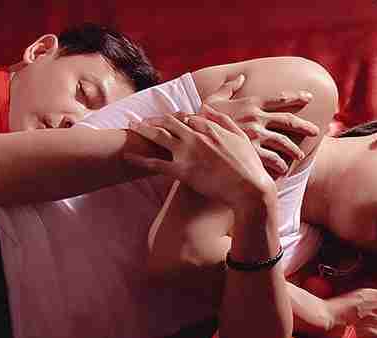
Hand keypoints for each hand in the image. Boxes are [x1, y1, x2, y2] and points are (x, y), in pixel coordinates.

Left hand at [123, 110, 274, 207]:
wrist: (249, 189)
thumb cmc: (248, 165)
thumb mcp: (240, 136)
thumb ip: (223, 120)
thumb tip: (207, 109)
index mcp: (209, 127)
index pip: (186, 116)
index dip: (173, 116)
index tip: (166, 118)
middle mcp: (195, 136)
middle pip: (168, 122)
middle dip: (153, 119)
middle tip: (141, 119)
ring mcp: (187, 153)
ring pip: (158, 136)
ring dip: (142, 130)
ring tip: (131, 128)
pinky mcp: (182, 171)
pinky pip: (155, 164)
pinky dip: (139, 159)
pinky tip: (127, 156)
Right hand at [202, 74, 319, 176]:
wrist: (190, 136)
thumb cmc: (200, 118)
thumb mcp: (213, 99)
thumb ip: (228, 88)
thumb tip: (239, 77)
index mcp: (251, 103)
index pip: (279, 98)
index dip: (296, 97)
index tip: (309, 97)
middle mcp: (257, 118)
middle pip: (288, 121)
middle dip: (303, 126)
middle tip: (315, 131)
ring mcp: (255, 136)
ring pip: (283, 143)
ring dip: (293, 150)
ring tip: (300, 157)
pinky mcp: (250, 153)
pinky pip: (271, 160)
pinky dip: (279, 165)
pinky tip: (283, 170)